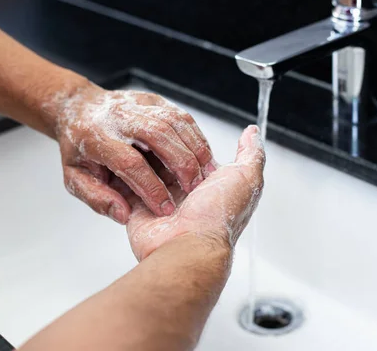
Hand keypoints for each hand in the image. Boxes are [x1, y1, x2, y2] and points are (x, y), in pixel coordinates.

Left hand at [52, 84, 215, 223]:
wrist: (79, 108)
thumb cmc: (79, 148)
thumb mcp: (74, 178)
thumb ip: (97, 198)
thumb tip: (124, 215)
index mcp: (96, 138)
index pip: (129, 162)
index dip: (150, 186)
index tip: (165, 208)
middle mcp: (118, 117)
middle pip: (157, 135)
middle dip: (181, 164)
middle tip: (194, 189)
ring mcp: (137, 104)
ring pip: (173, 121)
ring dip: (194, 148)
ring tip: (206, 173)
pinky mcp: (153, 99)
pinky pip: (180, 116)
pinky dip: (196, 136)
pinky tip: (203, 156)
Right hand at [124, 125, 264, 260]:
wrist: (188, 247)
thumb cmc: (218, 217)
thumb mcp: (246, 178)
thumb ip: (251, 154)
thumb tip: (252, 132)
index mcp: (209, 183)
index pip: (195, 151)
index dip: (188, 138)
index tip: (180, 128)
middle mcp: (185, 191)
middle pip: (168, 156)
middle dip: (162, 145)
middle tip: (156, 138)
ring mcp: (160, 198)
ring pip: (146, 164)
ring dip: (143, 155)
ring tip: (139, 144)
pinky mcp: (139, 206)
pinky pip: (125, 184)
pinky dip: (124, 173)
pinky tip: (124, 160)